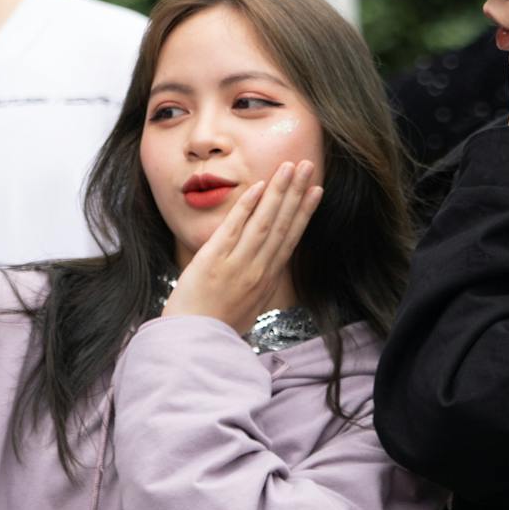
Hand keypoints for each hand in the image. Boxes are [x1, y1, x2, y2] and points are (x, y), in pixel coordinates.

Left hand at [162, 160, 321, 334]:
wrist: (192, 343)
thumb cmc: (217, 327)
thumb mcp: (249, 308)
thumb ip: (259, 284)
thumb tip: (269, 268)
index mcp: (267, 279)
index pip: (290, 238)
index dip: (304, 212)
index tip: (316, 191)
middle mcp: (258, 270)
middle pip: (282, 224)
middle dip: (296, 193)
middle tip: (309, 166)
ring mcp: (237, 264)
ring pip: (264, 222)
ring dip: (278, 192)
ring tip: (288, 167)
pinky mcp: (213, 261)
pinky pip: (233, 228)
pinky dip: (246, 206)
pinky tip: (257, 186)